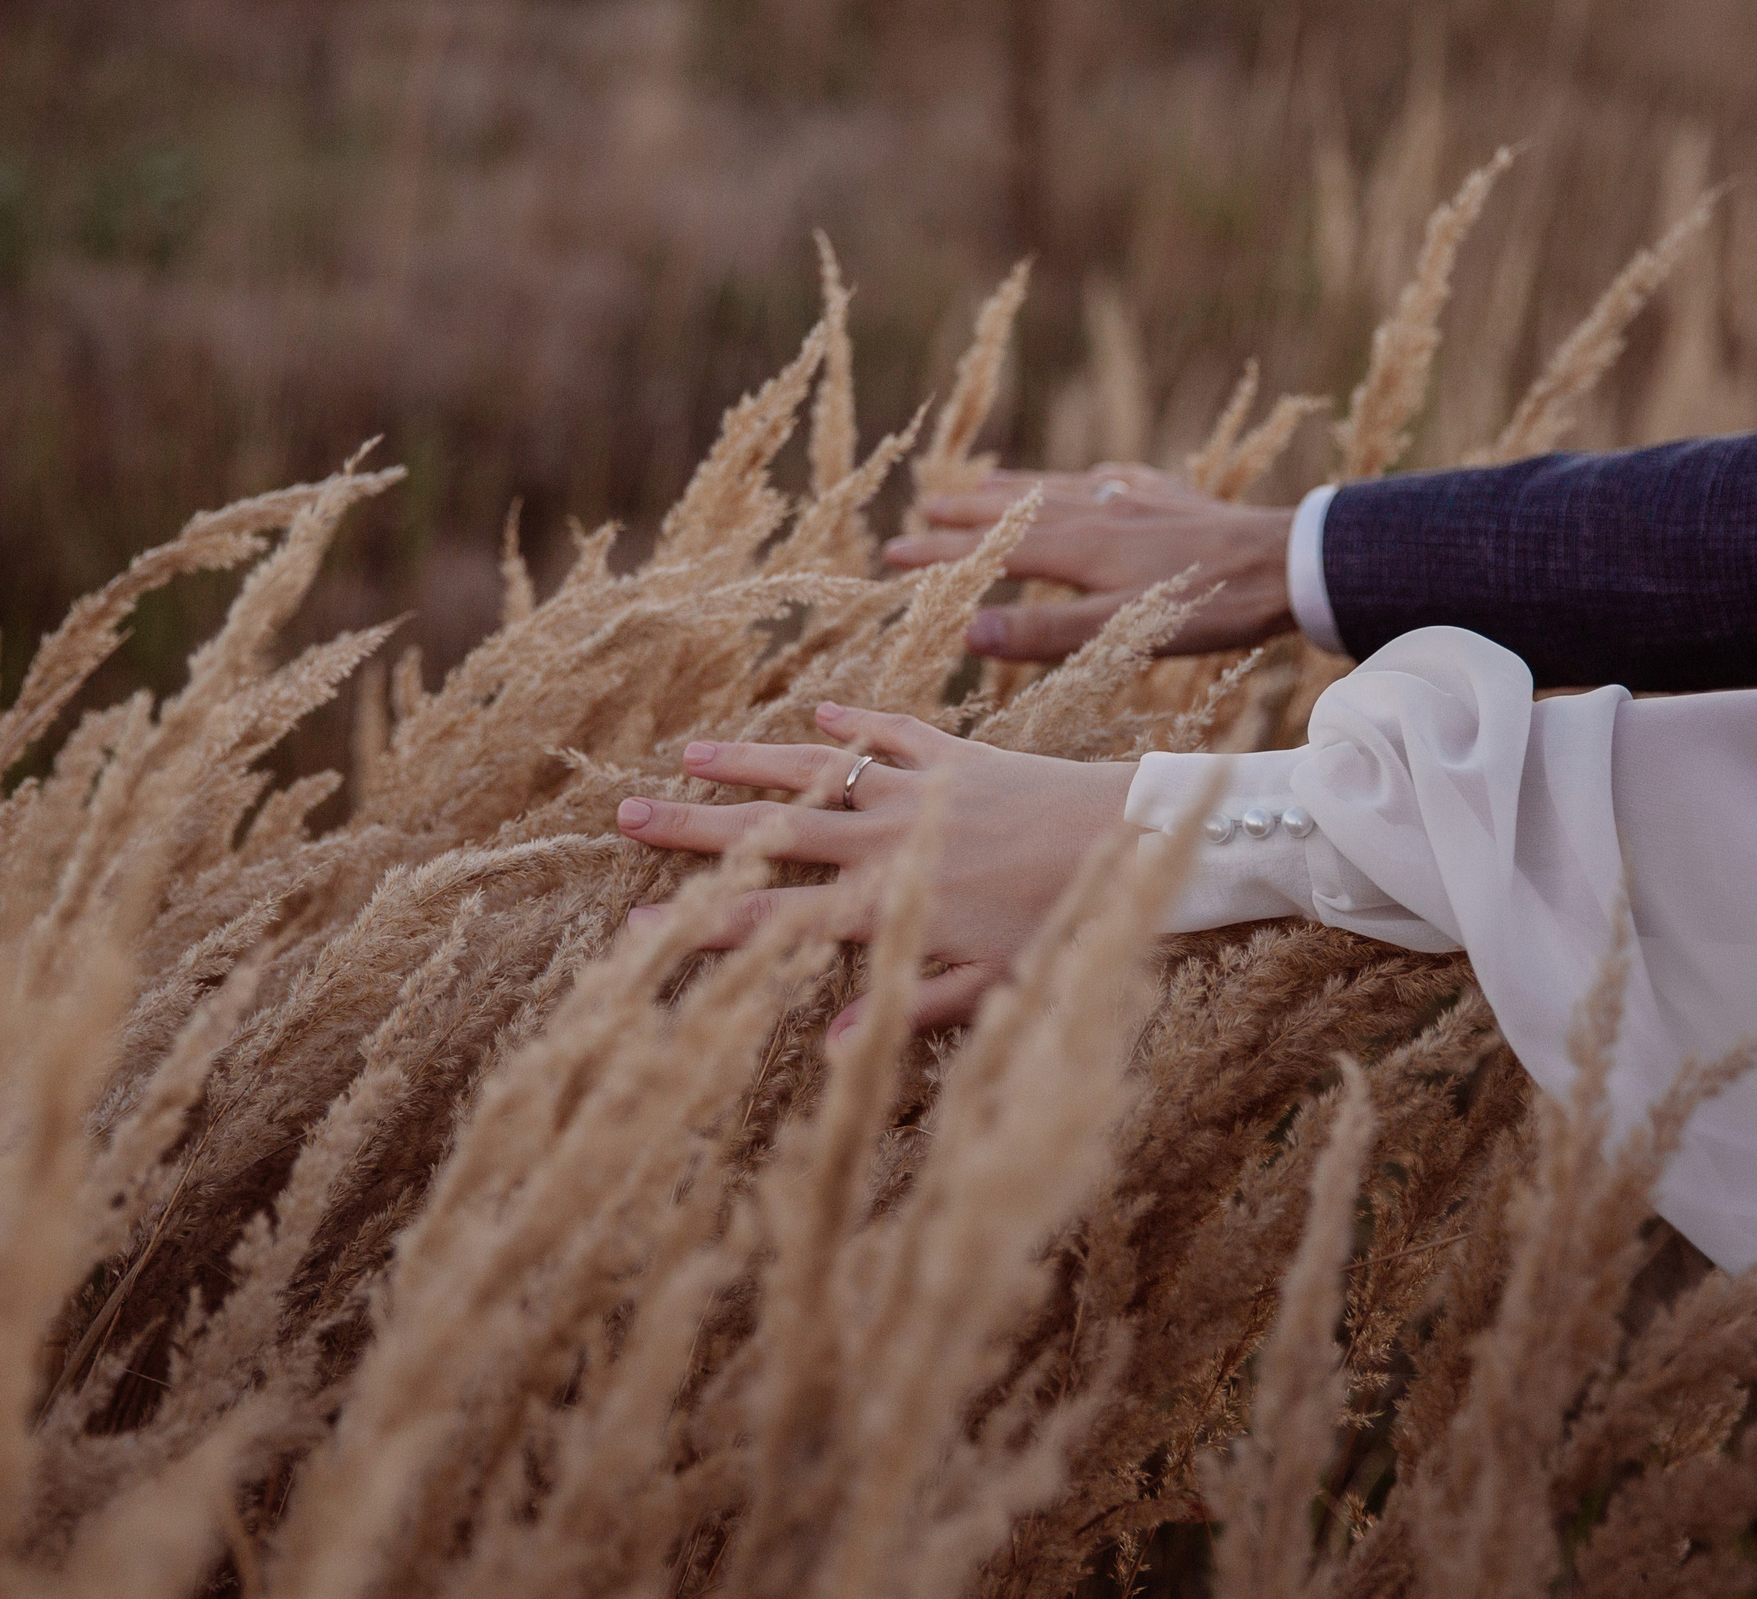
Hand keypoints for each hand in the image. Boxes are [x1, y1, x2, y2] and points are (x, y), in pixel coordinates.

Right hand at [616, 701, 1138, 1034]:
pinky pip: (893, 730)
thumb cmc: (1065, 922)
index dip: (705, 924)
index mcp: (888, 900)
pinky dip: (855, 719)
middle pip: (772, 831)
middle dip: (694, 827)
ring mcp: (919, 788)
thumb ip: (909, 1006)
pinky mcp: (959, 752)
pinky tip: (820, 708)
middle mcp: (887, 837)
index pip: (777, 916)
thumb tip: (835, 1048)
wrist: (1130, 837)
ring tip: (689, 751)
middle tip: (626, 815)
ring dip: (750, 759)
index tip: (638, 927)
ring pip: (815, 769)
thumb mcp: (990, 982)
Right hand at [882, 466, 1297, 660]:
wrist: (1288, 562)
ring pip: (1057, 487)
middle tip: (921, 509)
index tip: (891, 554)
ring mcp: (1133, 499)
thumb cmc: (1207, 603)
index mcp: (1078, 546)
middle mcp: (1097, 511)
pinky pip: (1110, 480)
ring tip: (982, 485)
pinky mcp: (1169, 498)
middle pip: (1016, 507)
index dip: (939, 553)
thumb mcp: (1122, 630)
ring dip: (1013, 488)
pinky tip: (1092, 479)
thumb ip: (1045, 634)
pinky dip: (1083, 479)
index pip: (991, 547)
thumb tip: (968, 631)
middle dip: (965, 511)